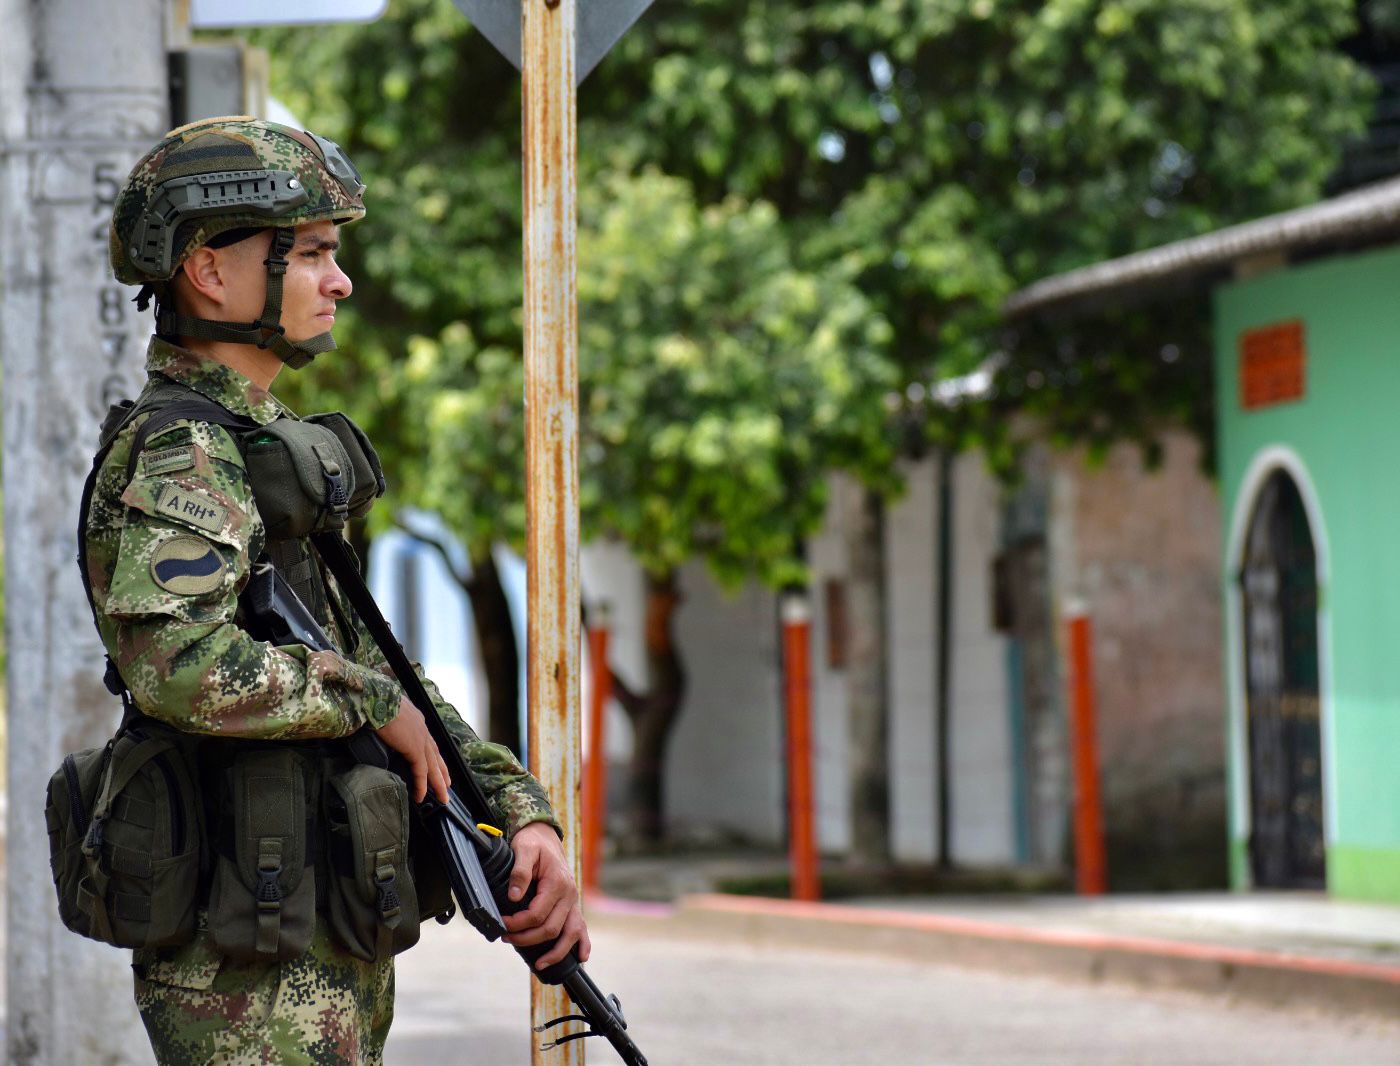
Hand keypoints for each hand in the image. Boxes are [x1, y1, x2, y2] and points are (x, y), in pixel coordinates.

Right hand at [374, 697, 450, 803]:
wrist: (377, 700)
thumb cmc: (376, 703)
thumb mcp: (388, 712)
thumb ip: (391, 723)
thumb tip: (384, 730)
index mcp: (416, 720)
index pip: (428, 742)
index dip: (433, 755)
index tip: (438, 766)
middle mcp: (422, 729)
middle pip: (435, 755)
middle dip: (442, 772)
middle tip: (447, 786)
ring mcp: (420, 739)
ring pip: (433, 766)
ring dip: (438, 782)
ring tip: (442, 796)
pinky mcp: (414, 749)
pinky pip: (421, 771)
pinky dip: (421, 785)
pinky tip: (421, 796)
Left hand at [501, 822, 591, 968]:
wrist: (544, 836)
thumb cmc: (533, 843)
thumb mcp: (524, 849)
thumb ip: (520, 872)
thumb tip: (514, 897)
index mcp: (557, 882)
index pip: (537, 913)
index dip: (518, 923)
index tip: (502, 924)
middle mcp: (569, 895)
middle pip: (551, 928)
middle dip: (527, 938)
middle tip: (506, 938)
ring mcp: (573, 901)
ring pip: (570, 934)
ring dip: (556, 952)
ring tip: (539, 964)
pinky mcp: (572, 905)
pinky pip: (581, 928)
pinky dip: (583, 944)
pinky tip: (581, 958)